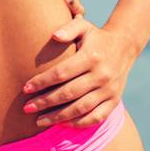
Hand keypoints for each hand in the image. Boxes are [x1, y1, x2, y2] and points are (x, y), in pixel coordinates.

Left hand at [21, 19, 138, 128]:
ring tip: (39, 121)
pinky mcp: (114, 101)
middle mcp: (102, 75)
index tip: (25, 88)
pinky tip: (62, 124)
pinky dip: (79, 123)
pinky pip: (96, 117)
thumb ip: (68, 28)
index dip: (42, 82)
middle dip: (45, 102)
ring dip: (58, 117)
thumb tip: (54, 36)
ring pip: (81, 108)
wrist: (124, 46)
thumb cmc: (95, 36)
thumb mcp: (83, 26)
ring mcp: (109, 90)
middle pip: (69, 93)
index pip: (62, 73)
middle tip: (26, 108)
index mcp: (91, 57)